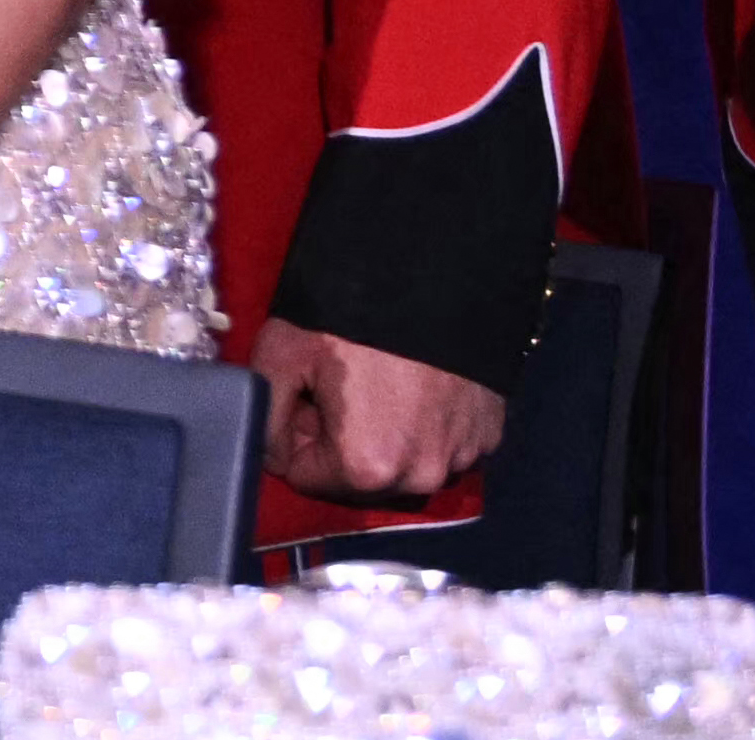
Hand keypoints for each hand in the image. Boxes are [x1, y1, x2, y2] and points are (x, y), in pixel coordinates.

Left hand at [252, 322, 507, 503]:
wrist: (432, 276)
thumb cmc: (348, 316)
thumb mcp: (280, 355)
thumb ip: (265, 417)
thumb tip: (272, 456)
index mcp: (368, 466)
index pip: (306, 477)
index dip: (295, 435)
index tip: (305, 397)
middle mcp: (422, 476)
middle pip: (357, 478)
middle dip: (337, 442)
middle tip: (335, 386)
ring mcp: (463, 457)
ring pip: (401, 464)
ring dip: (383, 437)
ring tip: (376, 383)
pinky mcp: (489, 436)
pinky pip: (441, 446)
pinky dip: (423, 426)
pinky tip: (415, 386)